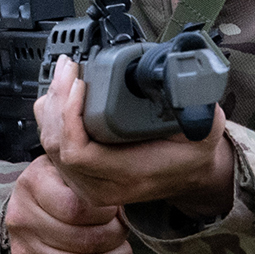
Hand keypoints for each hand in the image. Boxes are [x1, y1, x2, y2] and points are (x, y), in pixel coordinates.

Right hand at [4, 156, 132, 253]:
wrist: (30, 204)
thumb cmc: (65, 183)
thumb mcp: (74, 166)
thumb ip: (94, 175)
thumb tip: (125, 198)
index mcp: (32, 184)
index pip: (76, 208)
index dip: (106, 212)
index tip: (115, 209)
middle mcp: (21, 220)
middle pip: (85, 242)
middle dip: (118, 237)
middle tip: (124, 230)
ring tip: (122, 251)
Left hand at [35, 54, 235, 217]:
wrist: (191, 175)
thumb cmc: (193, 154)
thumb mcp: (204, 130)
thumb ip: (195, 109)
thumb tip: (181, 82)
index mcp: (129, 174)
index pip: (78, 153)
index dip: (69, 117)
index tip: (80, 84)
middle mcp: (103, 185)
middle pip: (56, 146)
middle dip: (58, 101)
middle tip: (69, 67)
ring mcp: (88, 184)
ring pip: (50, 145)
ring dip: (52, 105)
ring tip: (64, 72)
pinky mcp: (81, 175)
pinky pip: (53, 147)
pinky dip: (51, 116)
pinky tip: (60, 91)